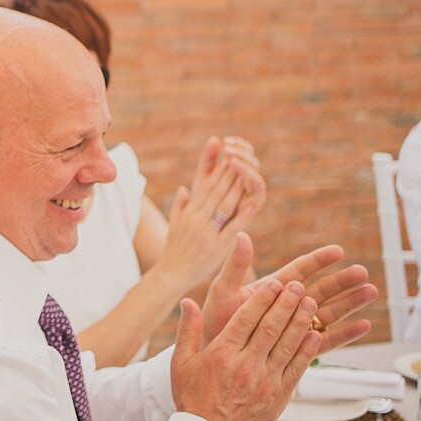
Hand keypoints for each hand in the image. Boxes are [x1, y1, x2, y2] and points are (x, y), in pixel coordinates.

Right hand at [159, 136, 265, 288]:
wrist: (169, 275)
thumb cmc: (172, 252)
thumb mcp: (173, 226)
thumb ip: (180, 206)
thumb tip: (185, 189)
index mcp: (188, 211)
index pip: (201, 181)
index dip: (210, 162)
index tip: (217, 145)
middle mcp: (196, 217)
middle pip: (214, 188)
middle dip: (227, 168)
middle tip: (237, 150)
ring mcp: (206, 230)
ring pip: (224, 202)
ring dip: (235, 183)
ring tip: (244, 166)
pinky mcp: (217, 245)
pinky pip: (233, 225)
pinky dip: (243, 211)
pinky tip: (251, 198)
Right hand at [171, 280, 321, 420]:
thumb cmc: (193, 398)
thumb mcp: (181, 363)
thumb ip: (188, 330)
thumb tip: (188, 302)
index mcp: (222, 353)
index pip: (246, 319)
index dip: (262, 299)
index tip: (274, 283)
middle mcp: (245, 364)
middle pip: (271, 327)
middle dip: (286, 304)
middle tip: (297, 286)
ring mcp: (265, 380)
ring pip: (288, 344)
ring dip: (301, 321)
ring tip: (311, 302)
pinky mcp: (279, 395)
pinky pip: (297, 368)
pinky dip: (307, 350)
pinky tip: (315, 334)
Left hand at [201, 236, 374, 351]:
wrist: (214, 357)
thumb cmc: (214, 323)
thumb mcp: (222, 292)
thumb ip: (234, 267)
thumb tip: (241, 236)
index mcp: (271, 289)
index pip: (299, 270)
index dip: (319, 261)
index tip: (339, 251)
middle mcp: (287, 306)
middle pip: (320, 290)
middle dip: (341, 281)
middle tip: (362, 272)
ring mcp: (295, 327)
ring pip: (329, 312)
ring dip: (350, 303)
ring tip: (371, 292)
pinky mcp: (299, 348)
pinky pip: (326, 340)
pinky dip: (345, 334)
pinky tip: (363, 326)